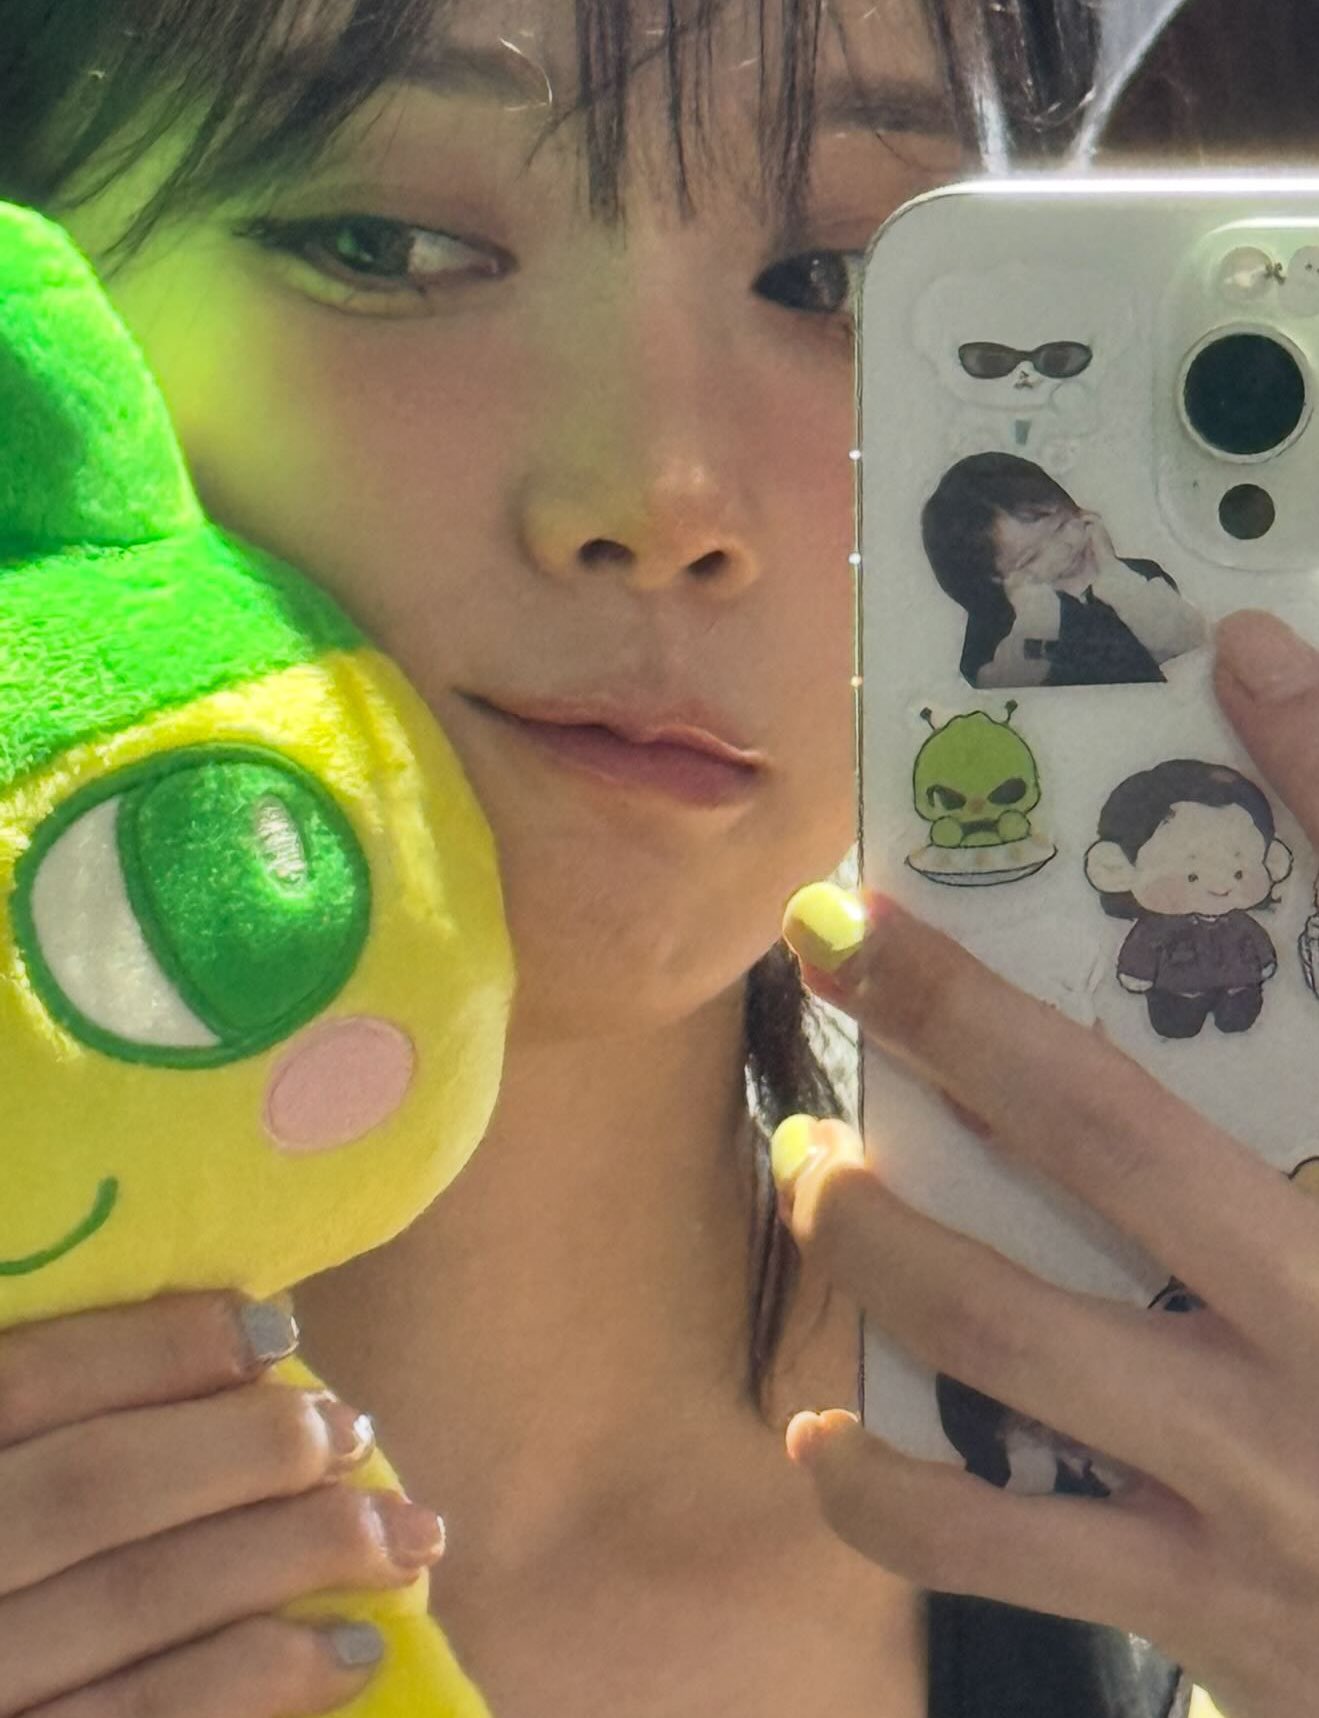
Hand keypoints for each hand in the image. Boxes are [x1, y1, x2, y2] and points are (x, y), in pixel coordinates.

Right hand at [0, 1291, 444, 1716]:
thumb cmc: (9, 1566)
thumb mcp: (9, 1472)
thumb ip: (65, 1427)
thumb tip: (248, 1341)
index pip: (28, 1381)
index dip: (157, 1346)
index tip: (276, 1330)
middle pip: (99, 1486)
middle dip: (249, 1447)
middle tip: (355, 1430)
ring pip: (142, 1596)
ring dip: (294, 1552)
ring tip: (403, 1534)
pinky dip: (268, 1676)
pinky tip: (356, 1653)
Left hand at [768, 611, 1318, 1717]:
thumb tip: (1280, 679)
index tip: (1215, 672)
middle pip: (1104, 1132)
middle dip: (946, 1015)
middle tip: (833, 938)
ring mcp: (1266, 1482)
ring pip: (1004, 1329)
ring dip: (870, 1231)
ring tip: (809, 1163)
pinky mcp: (1208, 1605)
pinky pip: (994, 1552)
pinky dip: (882, 1489)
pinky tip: (820, 1431)